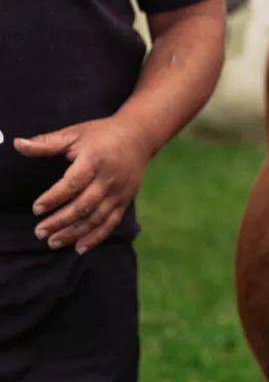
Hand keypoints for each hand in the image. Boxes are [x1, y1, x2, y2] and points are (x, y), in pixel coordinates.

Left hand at [14, 117, 153, 254]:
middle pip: (84, 205)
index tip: (37, 209)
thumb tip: (17, 144)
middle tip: (39, 232)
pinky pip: (111, 223)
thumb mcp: (74, 134)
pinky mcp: (125, 200)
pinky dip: (96, 237)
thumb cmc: (101, 134)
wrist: (138, 136)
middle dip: (61, 221)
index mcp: (94, 160)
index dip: (54, 198)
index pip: (73, 183)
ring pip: (97, 218)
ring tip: (53, 241)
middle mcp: (109, 179)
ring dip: (75, 232)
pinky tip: (79, 248)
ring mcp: (119, 192)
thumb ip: (46, 142)